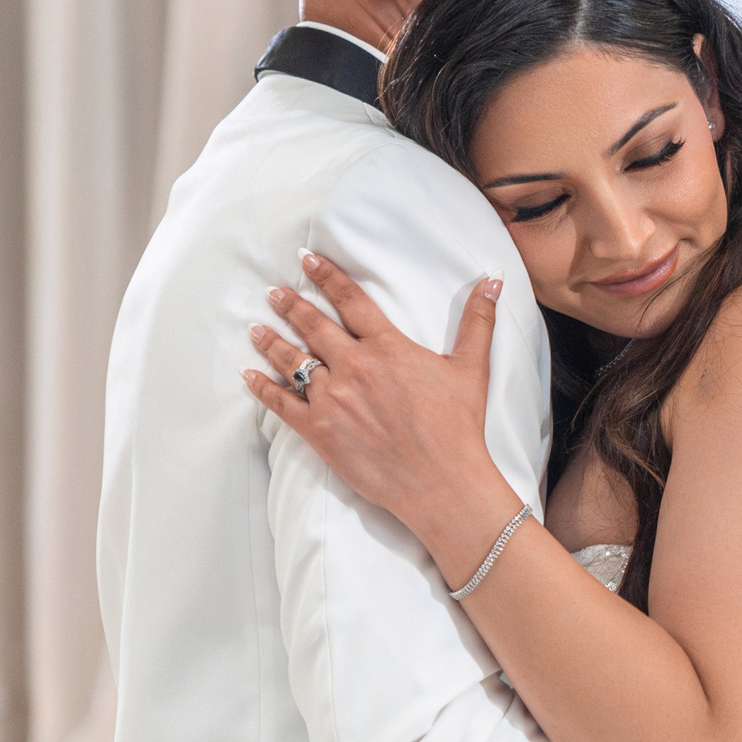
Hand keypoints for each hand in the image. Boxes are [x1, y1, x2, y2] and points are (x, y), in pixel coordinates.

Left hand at [244, 251, 507, 526]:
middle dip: (291, 305)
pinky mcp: (319, 432)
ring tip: (256, 327)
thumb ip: (477, 321)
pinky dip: (263, 389)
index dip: (326, 277)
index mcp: (387, 347)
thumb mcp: (471, 368)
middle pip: (313, 326)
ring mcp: (332, 399)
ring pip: (292, 362)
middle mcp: (354, 367)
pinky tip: (249, 376)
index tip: (306, 260)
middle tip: (273, 292)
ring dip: (271, 342)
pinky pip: (282, 405)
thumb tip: (492, 281)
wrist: (441, 481)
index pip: (351, 302)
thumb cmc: (459, 426)